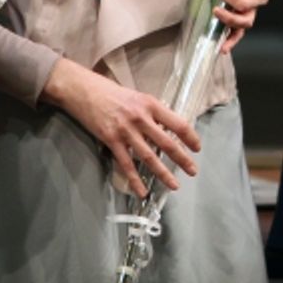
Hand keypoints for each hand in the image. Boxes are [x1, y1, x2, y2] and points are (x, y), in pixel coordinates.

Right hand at [41, 58, 201, 197]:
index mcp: (151, 105)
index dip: (190, 137)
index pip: (178, 123)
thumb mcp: (139, 97)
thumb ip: (153, 112)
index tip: (197, 147)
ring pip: (148, 157)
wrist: (85, 91)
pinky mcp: (111, 141)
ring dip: (162, 173)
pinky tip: (142, 191)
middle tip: (193, 171)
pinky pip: (125, 165)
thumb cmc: (114, 93)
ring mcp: (126, 131)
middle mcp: (141, 118)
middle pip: (166, 142)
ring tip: (174, 185)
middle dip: (182, 159)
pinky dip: (134, 180)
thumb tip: (168, 128)